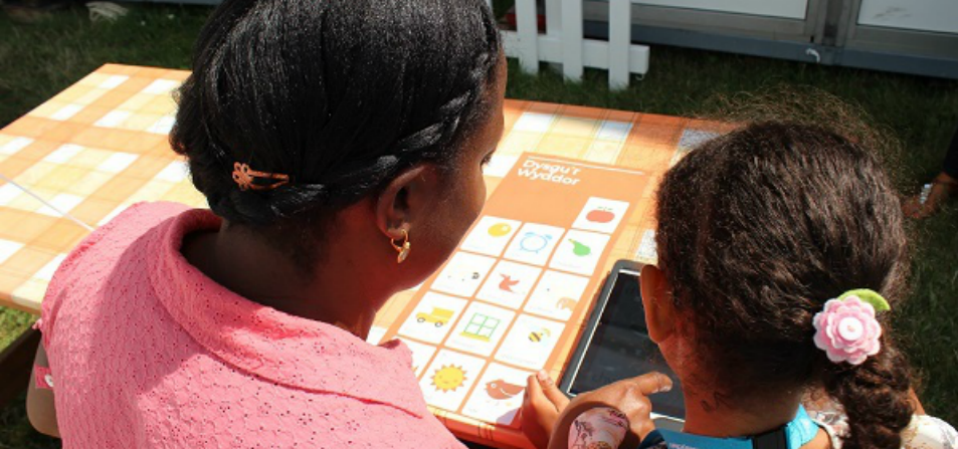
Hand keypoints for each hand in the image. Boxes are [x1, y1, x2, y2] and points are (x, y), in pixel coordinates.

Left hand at [522, 370, 570, 448]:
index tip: (549, 386)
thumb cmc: (567, 426)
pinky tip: (545, 417)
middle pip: (527, 389)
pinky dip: (533, 411)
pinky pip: (526, 412)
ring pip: (526, 401)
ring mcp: (524, 419)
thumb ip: (550, 387)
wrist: (562, 447)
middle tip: (552, 399)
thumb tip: (541, 372)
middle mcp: (525, 409)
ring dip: (535, 400)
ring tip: (550, 409)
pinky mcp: (525, 427)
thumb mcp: (562, 404)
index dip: (541, 379)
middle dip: (538, 389)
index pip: (531, 379)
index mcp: (534, 401)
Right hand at [547, 372, 672, 448]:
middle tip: (611, 425)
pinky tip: (616, 444)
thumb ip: (607, 396)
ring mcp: (644, 428)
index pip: (653, 381)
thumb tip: (611, 402)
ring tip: (611, 437)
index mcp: (627, 390)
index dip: (662, 382)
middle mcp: (640, 406)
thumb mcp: (587, 398)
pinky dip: (633, 444)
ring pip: (642, 428)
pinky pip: (642, 442)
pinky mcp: (644, 445)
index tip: (667, 384)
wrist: (580, 445)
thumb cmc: (577, 421)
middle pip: (642, 408)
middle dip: (631, 415)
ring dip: (631, 432)